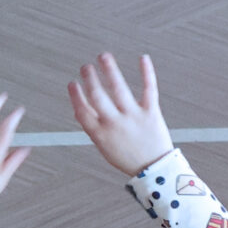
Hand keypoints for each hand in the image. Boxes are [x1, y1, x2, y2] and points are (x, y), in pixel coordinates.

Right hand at [68, 52, 170, 175]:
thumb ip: (93, 127)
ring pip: (119, 89)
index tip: (72, 83)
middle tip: (86, 67)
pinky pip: (149, 89)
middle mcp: (115, 124)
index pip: (82, 111)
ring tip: (103, 57)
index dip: (76, 96)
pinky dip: (146, 72)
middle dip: (90, 79)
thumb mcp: (104, 147)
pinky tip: (142, 58)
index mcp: (100, 135)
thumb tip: (80, 107)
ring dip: (109, 70)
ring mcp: (133, 118)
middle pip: (98, 97)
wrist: (154, 170)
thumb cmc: (128, 157)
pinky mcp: (151, 113)